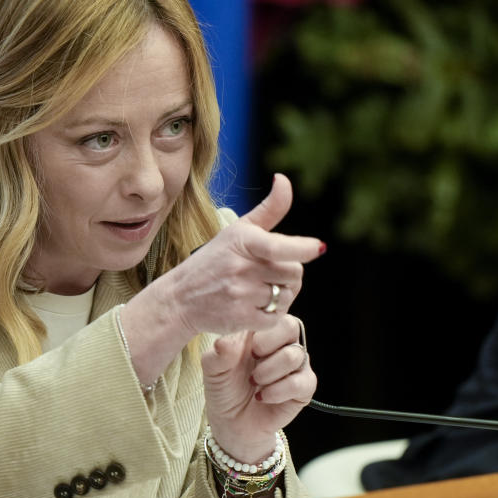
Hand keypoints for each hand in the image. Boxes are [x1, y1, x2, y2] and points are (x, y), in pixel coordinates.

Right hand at [118, 173, 322, 388]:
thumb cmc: (212, 261)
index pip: (279, 246)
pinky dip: (271, 314)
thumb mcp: (237, 231)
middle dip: (289, 275)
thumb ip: (268, 209)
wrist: (180, 298)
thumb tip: (283, 178)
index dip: (303, 247)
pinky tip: (255, 307)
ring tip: (260, 291)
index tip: (317, 248)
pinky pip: (275, 318)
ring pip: (286, 296)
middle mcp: (241, 267)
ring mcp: (240, 294)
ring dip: (281, 296)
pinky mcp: (241, 318)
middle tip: (271, 275)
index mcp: (242, 241)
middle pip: (293, 273)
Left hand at [201, 315, 314, 462]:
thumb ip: (218, 353)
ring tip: (254, 381)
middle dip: (267, 345)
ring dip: (269, 372)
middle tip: (252, 359)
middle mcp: (282, 343)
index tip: (244, 345)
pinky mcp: (304, 386)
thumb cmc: (224, 388)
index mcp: (261, 330)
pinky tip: (263, 396)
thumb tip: (224, 342)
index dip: (259, 327)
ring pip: (294, 355)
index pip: (272, 312)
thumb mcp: (213, 369)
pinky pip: (302, 382)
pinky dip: (278, 391)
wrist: (232, 422)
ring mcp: (296, 364)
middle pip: (291, 326)